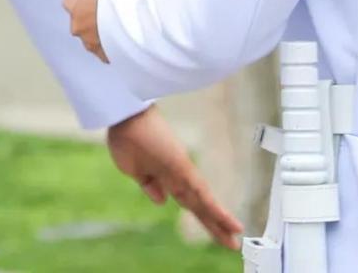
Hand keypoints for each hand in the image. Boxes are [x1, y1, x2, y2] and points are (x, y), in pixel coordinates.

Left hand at [65, 0, 124, 60]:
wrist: (133, 6)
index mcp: (71, 3)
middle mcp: (77, 26)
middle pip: (86, 19)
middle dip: (97, 14)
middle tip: (116, 4)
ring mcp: (93, 43)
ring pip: (97, 37)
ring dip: (106, 31)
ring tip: (124, 21)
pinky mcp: (109, 55)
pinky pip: (111, 52)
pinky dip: (117, 46)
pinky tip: (127, 36)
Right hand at [107, 106, 243, 248]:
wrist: (123, 116)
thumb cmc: (125, 136)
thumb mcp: (132, 168)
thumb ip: (148, 184)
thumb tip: (162, 200)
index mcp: (166, 177)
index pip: (189, 202)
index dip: (202, 217)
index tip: (214, 231)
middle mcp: (178, 176)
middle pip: (199, 206)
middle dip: (214, 225)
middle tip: (232, 243)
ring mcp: (182, 171)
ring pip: (204, 202)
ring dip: (219, 221)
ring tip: (234, 239)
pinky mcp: (183, 168)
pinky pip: (202, 193)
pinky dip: (216, 209)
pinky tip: (229, 222)